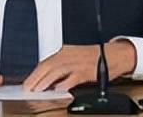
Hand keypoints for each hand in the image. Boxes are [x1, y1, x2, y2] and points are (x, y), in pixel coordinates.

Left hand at [22, 40, 136, 90]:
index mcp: (64, 52)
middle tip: (27, 88)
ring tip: (37, 90)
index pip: (44, 63)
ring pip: (56, 71)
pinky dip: (64, 84)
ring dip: (45, 81)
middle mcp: (69, 55)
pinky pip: (72, 78)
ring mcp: (77, 62)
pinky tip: (58, 90)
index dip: (34, 74)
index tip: (27, 83)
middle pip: (47, 66)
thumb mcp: (74, 59)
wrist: (115, 55)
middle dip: (35, 78)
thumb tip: (48, 82)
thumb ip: (61, 68)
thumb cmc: (95, 58)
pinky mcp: (86, 70)